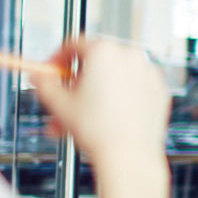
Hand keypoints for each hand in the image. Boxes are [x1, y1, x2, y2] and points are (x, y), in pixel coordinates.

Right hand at [30, 38, 169, 186]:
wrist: (129, 152)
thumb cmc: (99, 129)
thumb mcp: (58, 103)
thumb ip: (44, 84)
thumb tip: (38, 76)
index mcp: (104, 51)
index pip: (73, 45)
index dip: (56, 60)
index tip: (52, 73)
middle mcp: (130, 55)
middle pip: (94, 63)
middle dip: (75, 84)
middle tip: (65, 102)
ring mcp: (148, 71)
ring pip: (113, 77)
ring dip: (93, 94)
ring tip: (80, 119)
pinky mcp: (159, 88)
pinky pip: (133, 87)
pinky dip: (119, 97)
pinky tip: (108, 117)